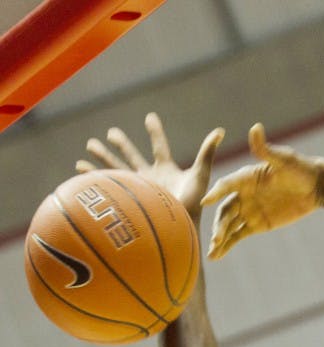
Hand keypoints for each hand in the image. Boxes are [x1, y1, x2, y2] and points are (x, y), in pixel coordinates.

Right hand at [76, 113, 223, 220]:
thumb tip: (220, 131)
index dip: (155, 132)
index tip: (149, 116)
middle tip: (111, 132)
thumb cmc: (194, 203)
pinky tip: (79, 171)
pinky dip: (93, 177)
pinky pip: (108, 185)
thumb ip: (207, 153)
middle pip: (133, 155)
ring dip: (102, 157)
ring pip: (117, 168)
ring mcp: (138, 188)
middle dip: (122, 144)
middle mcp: (151, 177)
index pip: (160, 146)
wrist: (179, 228)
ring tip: (89, 145)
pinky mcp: (128, 198)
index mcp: (167, 169)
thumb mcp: (200, 175)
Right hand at [201, 123, 320, 259]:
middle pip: (225, 210)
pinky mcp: (255, 224)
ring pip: (229, 225)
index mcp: (245, 177)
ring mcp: (247, 210)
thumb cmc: (300, 168)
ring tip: (211, 251)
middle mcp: (242, 194)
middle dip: (219, 224)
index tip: (205, 202)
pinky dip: (228, 245)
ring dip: (219, 237)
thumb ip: (265, 149)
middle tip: (215, 238)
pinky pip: (238, 235)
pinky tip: (217, 255)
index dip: (216, 193)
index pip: (226, 185)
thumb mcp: (283, 160)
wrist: (315, 187)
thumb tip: (255, 128)